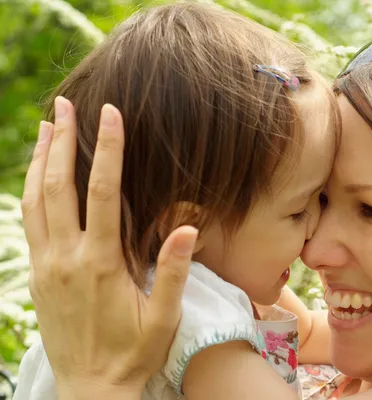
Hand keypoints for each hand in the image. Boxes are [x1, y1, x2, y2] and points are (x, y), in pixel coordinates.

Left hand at [22, 97, 196, 397]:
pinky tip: (38, 176)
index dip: (107, 150)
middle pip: (58, 187)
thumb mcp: (163, 318)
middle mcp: (66, 258)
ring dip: (39, 161)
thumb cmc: (133, 353)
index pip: (102, 193)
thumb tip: (186, 226)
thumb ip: (172, 271)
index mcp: (100, 264)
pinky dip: (31, 191)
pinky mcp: (38, 276)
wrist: (90, 388)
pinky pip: (29, 223)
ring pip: (34, 201)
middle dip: (62, 141)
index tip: (110, 115)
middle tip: (65, 106)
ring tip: (46, 128)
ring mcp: (47, 266)